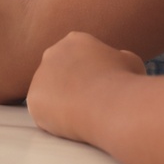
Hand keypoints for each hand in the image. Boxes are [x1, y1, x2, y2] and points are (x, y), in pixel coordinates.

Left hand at [26, 31, 144, 142]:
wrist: (111, 105)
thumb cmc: (125, 82)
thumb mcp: (130, 61)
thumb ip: (118, 58)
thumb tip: (117, 60)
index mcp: (75, 41)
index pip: (76, 57)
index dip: (88, 74)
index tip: (99, 88)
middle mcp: (52, 53)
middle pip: (59, 72)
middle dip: (70, 86)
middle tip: (88, 103)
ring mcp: (40, 75)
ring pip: (49, 92)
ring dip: (61, 103)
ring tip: (82, 115)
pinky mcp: (33, 99)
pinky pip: (42, 110)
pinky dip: (55, 119)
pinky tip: (71, 123)